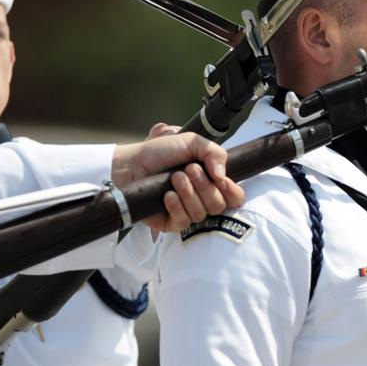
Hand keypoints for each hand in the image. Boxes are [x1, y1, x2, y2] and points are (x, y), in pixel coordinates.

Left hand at [112, 130, 245, 231]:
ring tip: (174, 178)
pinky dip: (176, 206)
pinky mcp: (171, 223)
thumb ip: (215, 153)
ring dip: (188, 193)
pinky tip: (167, 195)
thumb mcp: (192, 142)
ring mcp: (187, 212)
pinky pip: (183, 222)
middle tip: (188, 170)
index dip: (232, 191)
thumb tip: (222, 175)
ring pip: (201, 214)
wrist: (132, 164)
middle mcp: (202, 199)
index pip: (235, 197)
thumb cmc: (160, 152)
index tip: (220, 179)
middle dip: (204, 186)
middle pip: (219, 205)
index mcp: (212, 182)